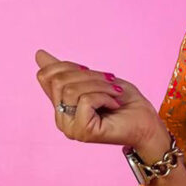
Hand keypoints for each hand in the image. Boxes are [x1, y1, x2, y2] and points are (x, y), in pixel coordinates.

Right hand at [34, 49, 163, 148]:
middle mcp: (60, 118)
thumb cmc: (125, 102)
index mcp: (61, 105)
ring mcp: (69, 127)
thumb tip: (39, 54)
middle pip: (59, 81)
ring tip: (115, 94)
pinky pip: (85, 100)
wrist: (147, 123)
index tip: (92, 72)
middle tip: (111, 84)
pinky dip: (104, 96)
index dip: (69, 65)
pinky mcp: (82, 131)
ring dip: (100, 86)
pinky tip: (114, 105)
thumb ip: (67, 71)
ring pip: (71, 90)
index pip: (46, 75)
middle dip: (89, 76)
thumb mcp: (95, 79)